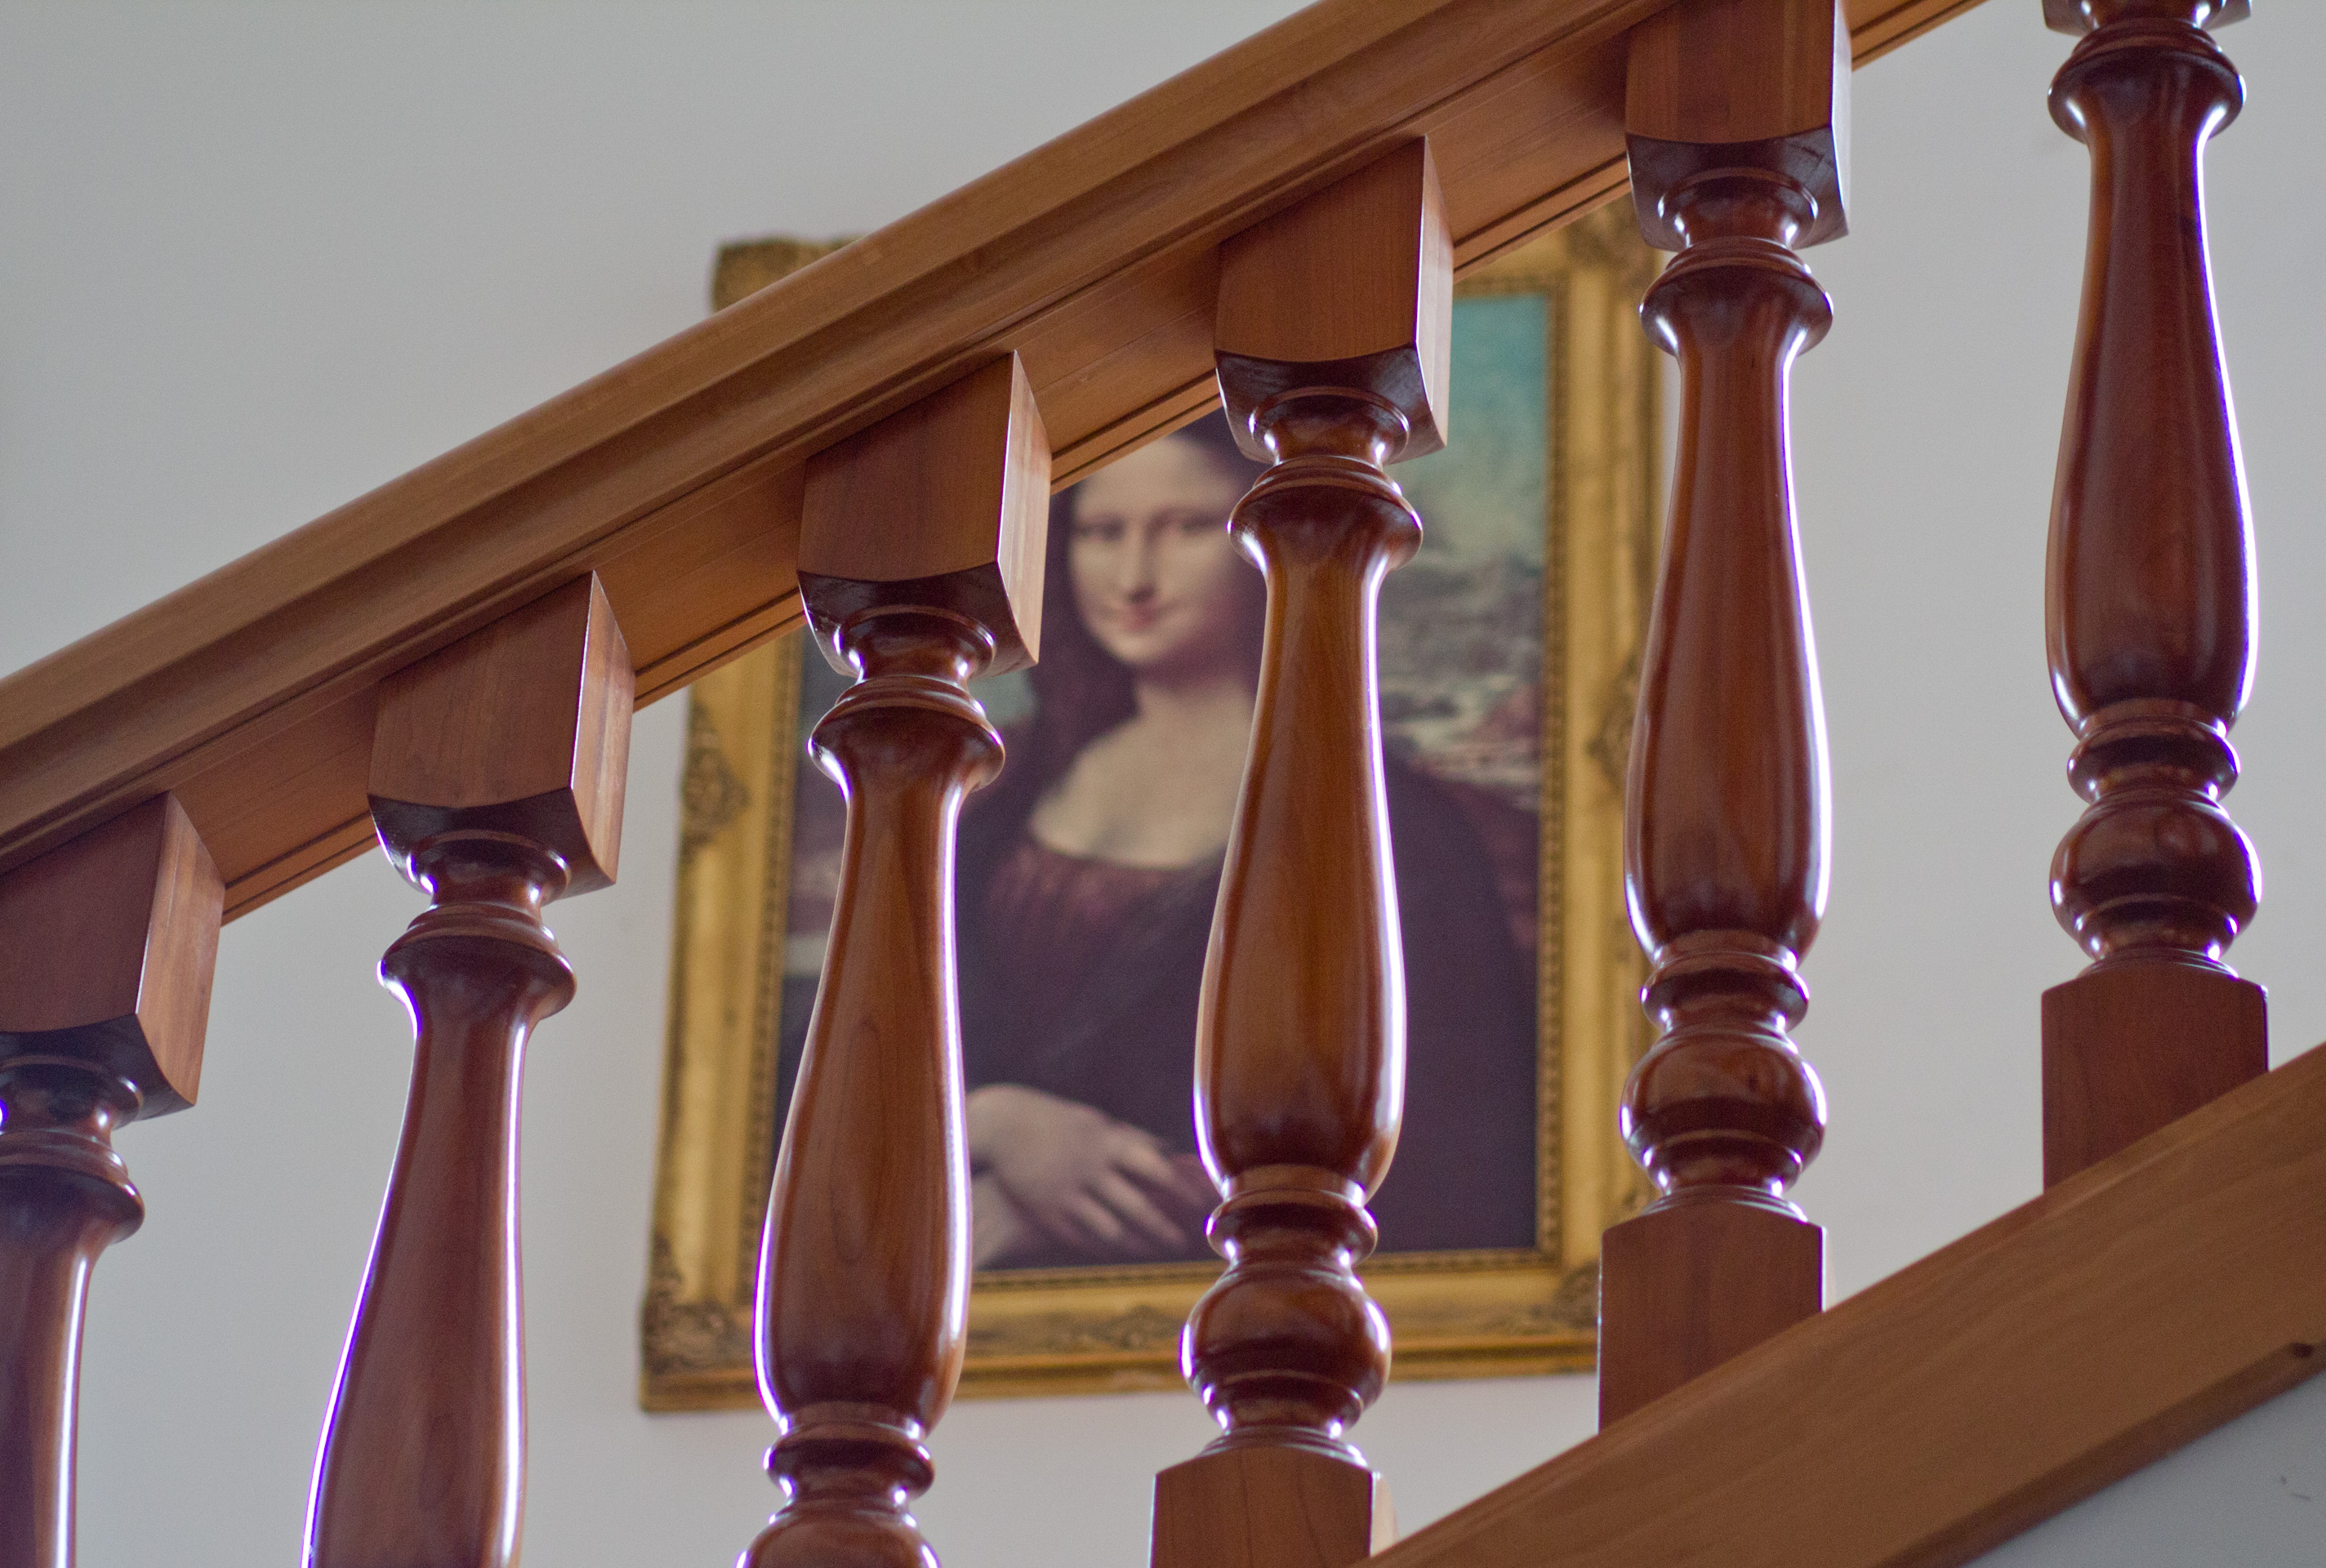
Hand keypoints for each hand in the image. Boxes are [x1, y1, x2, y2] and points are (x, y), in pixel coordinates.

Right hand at [965, 1084, 1216, 1259]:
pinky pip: (1082, 1238)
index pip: (1156, 1169)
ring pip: (1111, 1230)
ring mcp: (1068, 1193)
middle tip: (1181, 1242)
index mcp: (1107, 1142)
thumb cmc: (1055, 1120)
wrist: (1001, 1126)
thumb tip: (1169, 1149)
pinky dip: (1102, 1246)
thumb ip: (1131, 1137)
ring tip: (1153, 1249)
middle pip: (1137, 1207)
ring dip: (1137, 1244)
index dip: (1182, 1191)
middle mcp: (1090, 1169)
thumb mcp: (1095, 1121)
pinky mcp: (1047, 1212)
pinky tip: (1116, 1249)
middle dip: (1164, 1229)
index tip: (1201, 1205)